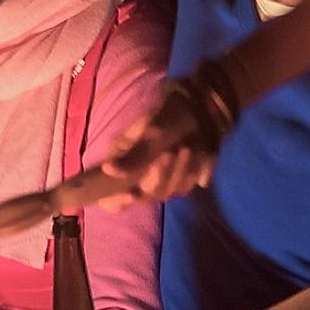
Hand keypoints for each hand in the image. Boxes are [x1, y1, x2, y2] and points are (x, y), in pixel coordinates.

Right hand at [92, 87, 219, 206]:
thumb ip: (133, 155)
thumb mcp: (152, 132)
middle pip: (144, 195)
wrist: (202, 109)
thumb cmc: (170, 116)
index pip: (110, 195)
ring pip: (166, 192)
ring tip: (187, 147)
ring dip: (179, 171)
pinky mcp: (180, 181)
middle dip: (159, 176)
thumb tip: (108, 170)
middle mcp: (138, 176)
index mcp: (122, 163)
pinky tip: (196, 155)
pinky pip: (184, 187)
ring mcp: (160, 180)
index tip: (127, 196)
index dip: (115, 201)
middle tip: (170, 153)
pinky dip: (190, 173)